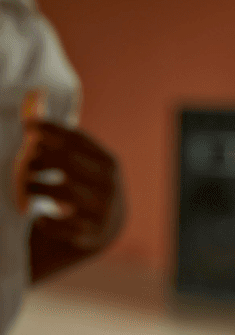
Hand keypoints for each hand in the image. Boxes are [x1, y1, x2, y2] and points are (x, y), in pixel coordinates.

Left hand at [16, 121, 125, 281]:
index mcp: (109, 164)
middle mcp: (112, 186)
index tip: (27, 125)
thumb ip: (52, 134)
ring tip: (26, 188)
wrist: (90, 240)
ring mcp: (105, 213)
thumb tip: (35, 94)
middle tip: (21, 162)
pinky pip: (63, 226)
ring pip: (66, 193)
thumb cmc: (71, 196)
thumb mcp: (68, 166)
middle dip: (41, 160)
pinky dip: (46, 222)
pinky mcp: (93, 238)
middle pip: (70, 163)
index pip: (79, 140)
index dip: (53, 130)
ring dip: (38, 188)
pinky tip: (38, 218)